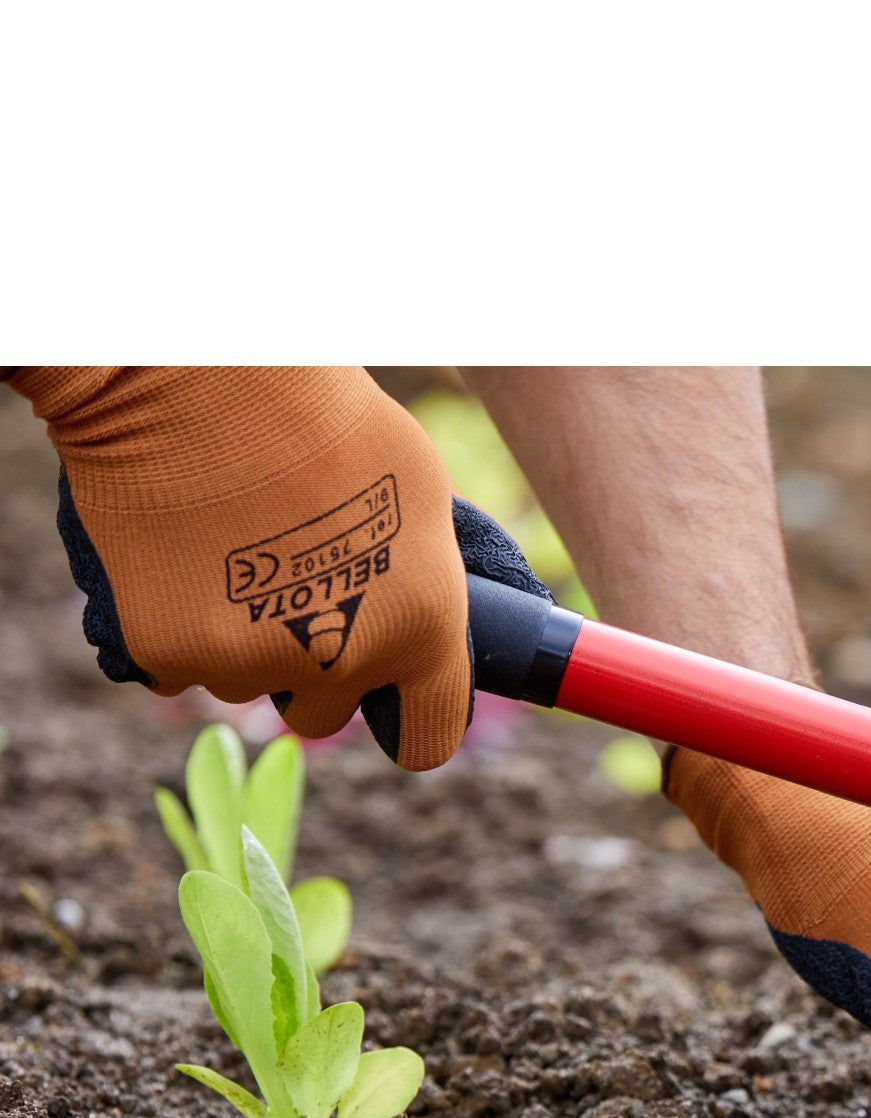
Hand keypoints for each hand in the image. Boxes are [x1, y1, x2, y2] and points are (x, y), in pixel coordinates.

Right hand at [12, 367, 546, 769]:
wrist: (194, 376)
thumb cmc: (320, 413)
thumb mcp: (420, 488)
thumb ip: (430, 573)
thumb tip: (451, 613)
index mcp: (421, 629)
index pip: (427, 738)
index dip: (405, 717)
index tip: (387, 699)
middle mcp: (341, 661)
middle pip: (325, 712)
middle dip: (312, 669)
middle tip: (291, 592)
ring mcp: (250, 664)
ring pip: (247, 684)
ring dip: (240, 641)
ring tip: (230, 551)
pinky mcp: (168, 653)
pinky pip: (176, 667)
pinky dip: (175, 628)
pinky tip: (178, 559)